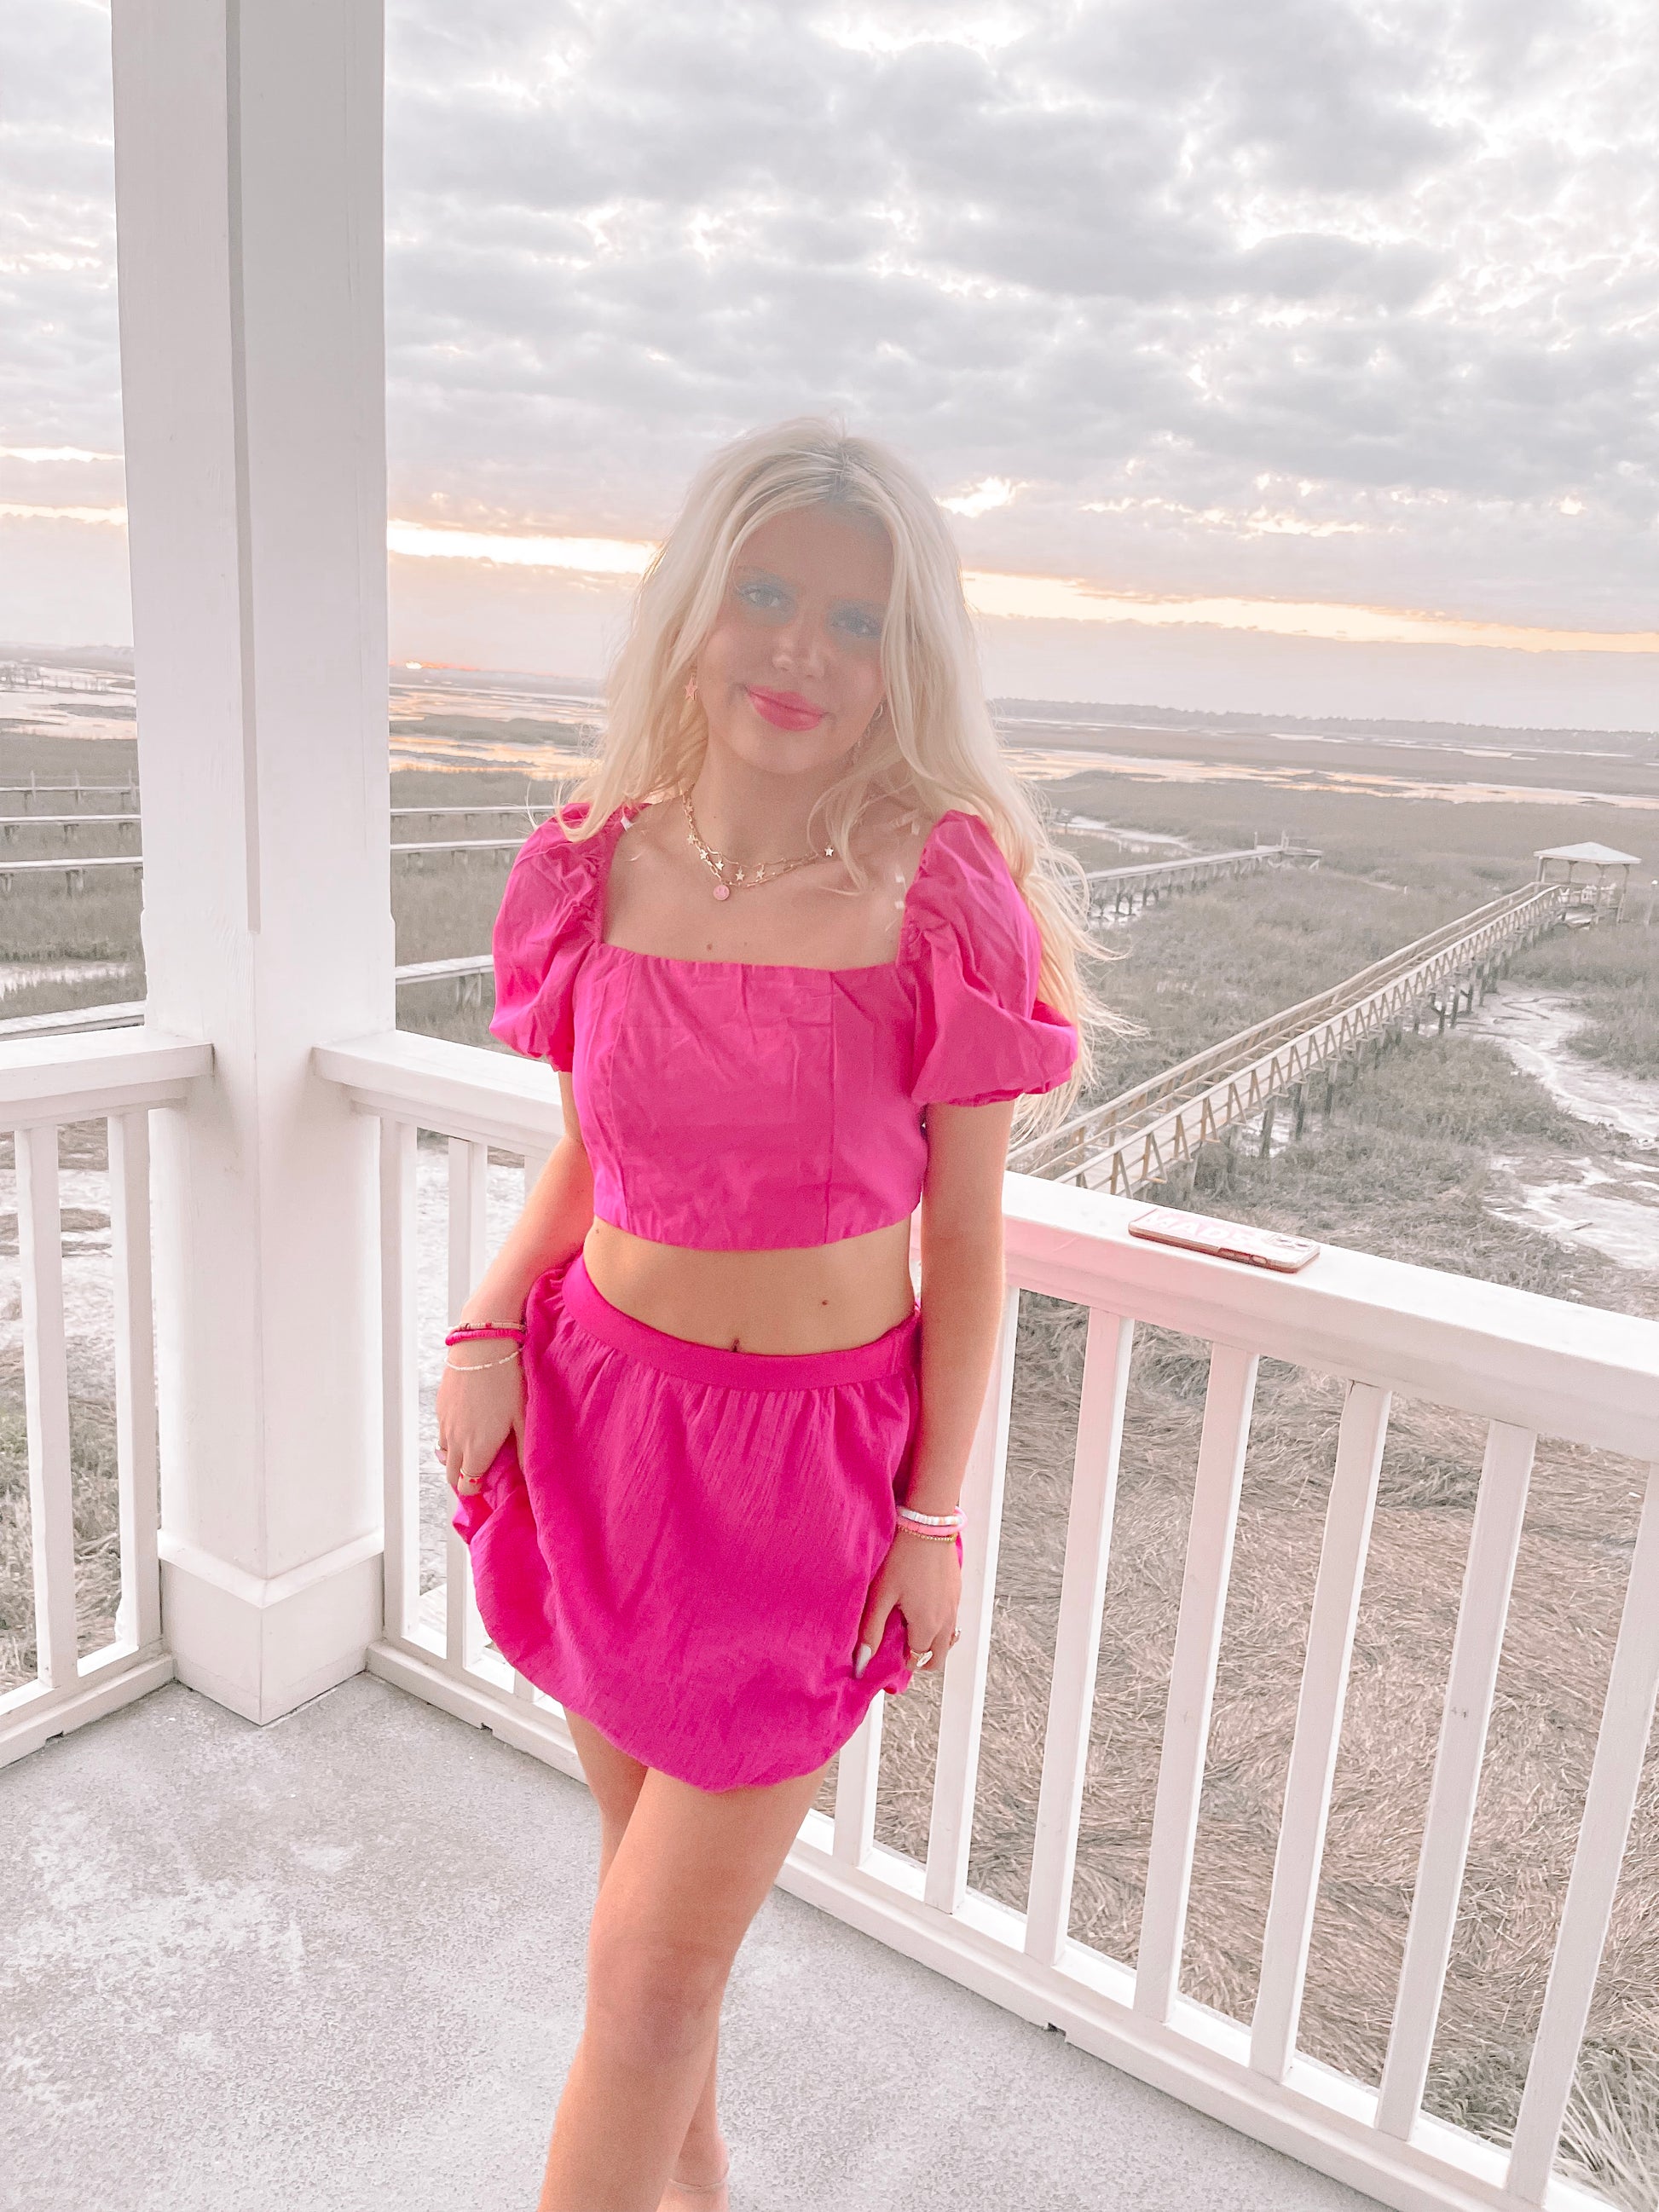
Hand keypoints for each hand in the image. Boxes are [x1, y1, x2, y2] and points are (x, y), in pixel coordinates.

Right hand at [435, 1341, 524, 1499]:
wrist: (481, 1347)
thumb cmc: (507, 1382)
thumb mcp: (522, 1418)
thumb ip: (524, 1452)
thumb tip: (528, 1478)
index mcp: (476, 1450)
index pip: (468, 1486)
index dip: (478, 1489)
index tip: (491, 1481)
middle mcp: (455, 1441)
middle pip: (451, 1475)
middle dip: (464, 1478)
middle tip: (483, 1469)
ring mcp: (444, 1424)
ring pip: (444, 1453)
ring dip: (457, 1457)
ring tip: (476, 1445)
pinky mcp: (439, 1407)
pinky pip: (441, 1432)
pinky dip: (451, 1436)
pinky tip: (469, 1422)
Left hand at [852, 1529, 960, 1681]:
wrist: (927, 1523)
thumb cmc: (902, 1557)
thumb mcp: (881, 1595)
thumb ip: (872, 1631)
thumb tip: (862, 1663)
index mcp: (927, 1626)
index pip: (915, 1659)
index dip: (899, 1658)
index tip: (886, 1648)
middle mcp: (947, 1621)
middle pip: (937, 1656)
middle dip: (919, 1656)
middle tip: (899, 1644)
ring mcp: (955, 1605)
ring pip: (947, 1638)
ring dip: (931, 1639)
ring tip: (908, 1623)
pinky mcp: (957, 1590)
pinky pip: (951, 1618)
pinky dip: (938, 1621)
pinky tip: (920, 1603)